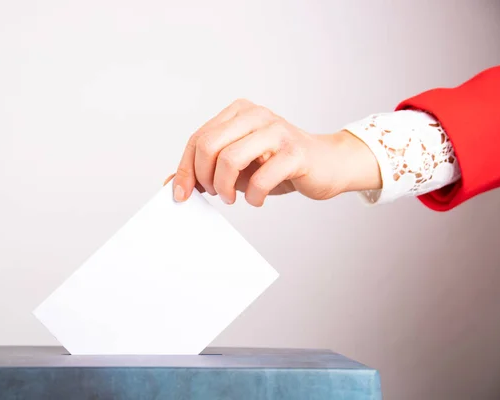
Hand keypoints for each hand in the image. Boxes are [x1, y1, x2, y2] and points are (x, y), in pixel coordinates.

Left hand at [168, 99, 380, 205]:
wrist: (327, 165)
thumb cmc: (279, 165)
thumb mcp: (238, 166)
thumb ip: (206, 170)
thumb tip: (171, 185)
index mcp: (239, 112)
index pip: (198, 139)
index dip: (185, 169)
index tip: (181, 194)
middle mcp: (256, 115)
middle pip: (208, 145)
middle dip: (203, 177)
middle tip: (216, 193)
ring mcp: (277, 131)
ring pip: (230, 159)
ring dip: (225, 187)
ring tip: (233, 197)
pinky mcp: (295, 152)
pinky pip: (261, 177)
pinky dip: (254, 196)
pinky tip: (257, 199)